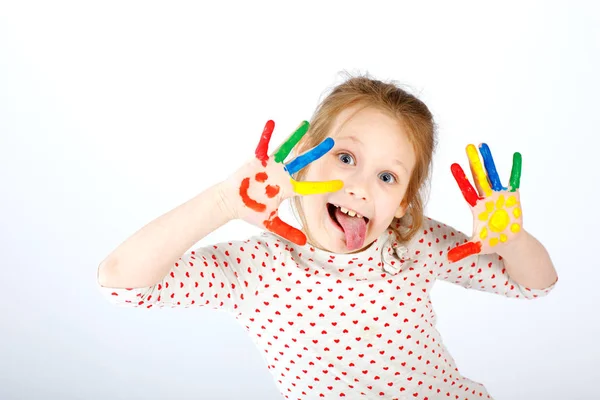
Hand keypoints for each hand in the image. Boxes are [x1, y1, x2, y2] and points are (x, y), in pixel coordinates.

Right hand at [222, 120, 342, 244]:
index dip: (324, 185)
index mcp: (287, 188)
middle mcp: (282, 174)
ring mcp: (271, 166)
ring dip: (295, 137)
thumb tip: (305, 242)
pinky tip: (272, 122)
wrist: (231, 203)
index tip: (341, 183)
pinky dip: (267, 134)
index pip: (309, 187)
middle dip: (317, 152)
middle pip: (303, 162)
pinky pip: (263, 145)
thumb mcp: (271, 223)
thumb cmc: (251, 211)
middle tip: (332, 142)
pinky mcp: (257, 160)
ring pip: (286, 149)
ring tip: (305, 124)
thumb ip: (288, 231)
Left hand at [447, 143, 522, 261]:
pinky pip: (514, 180)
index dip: (461, 178)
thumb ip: (463, 250)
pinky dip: (515, 168)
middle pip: (479, 177)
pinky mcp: (513, 196)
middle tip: (468, 146)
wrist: (509, 242)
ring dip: (490, 161)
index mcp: (477, 207)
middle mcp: (487, 197)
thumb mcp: (477, 247)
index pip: (467, 189)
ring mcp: (500, 195)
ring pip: (494, 175)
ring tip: (484, 146)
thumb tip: (448, 260)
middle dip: (474, 162)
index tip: (452, 165)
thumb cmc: (492, 242)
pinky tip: (516, 155)